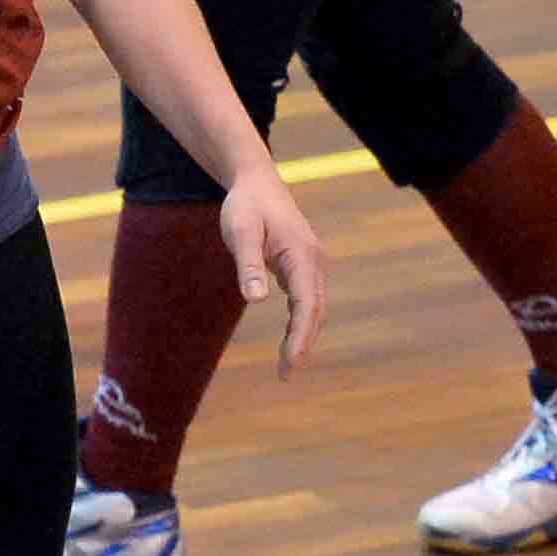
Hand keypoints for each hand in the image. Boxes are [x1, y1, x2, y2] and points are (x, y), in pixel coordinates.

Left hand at [218, 166, 326, 374]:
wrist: (255, 181)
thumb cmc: (246, 205)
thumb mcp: (241, 232)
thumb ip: (248, 265)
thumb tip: (256, 300)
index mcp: (302, 255)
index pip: (306, 304)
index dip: (301, 336)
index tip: (291, 362)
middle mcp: (314, 261)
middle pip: (315, 310)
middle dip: (304, 343)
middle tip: (286, 374)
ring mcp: (310, 263)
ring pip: (314, 307)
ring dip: (304, 335)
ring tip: (288, 365)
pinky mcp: (302, 265)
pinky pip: (307, 299)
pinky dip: (302, 321)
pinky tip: (291, 339)